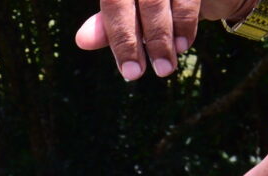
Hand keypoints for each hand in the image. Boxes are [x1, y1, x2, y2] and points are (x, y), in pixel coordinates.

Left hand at [73, 0, 241, 79]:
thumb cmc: (156, 4)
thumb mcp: (131, 14)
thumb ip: (108, 24)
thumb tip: (82, 40)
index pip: (114, 4)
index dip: (121, 38)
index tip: (130, 72)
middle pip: (142, 3)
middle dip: (136, 41)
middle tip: (137, 75)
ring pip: (159, 2)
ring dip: (163, 38)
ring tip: (165, 67)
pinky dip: (185, 24)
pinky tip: (183, 46)